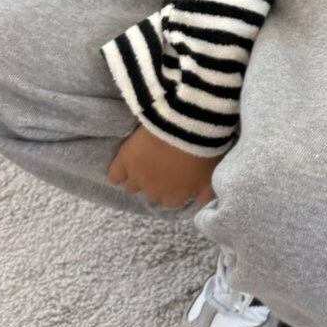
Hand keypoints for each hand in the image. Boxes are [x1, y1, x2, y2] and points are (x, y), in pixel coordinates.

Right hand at [106, 122, 221, 208]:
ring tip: (145, 161)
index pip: (169, 200)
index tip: (176, 174)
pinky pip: (114, 175)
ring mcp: (137, 177)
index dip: (173, 186)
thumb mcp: (212, 173)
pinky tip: (125, 163)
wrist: (188, 123)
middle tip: (163, 163)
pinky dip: (119, 171)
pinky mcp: (124, 160)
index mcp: (175, 197)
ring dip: (138, 176)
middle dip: (156, 181)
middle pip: (151, 193)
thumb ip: (205, 192)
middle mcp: (154, 192)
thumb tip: (200, 203)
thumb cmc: (205, 147)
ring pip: (131, 185)